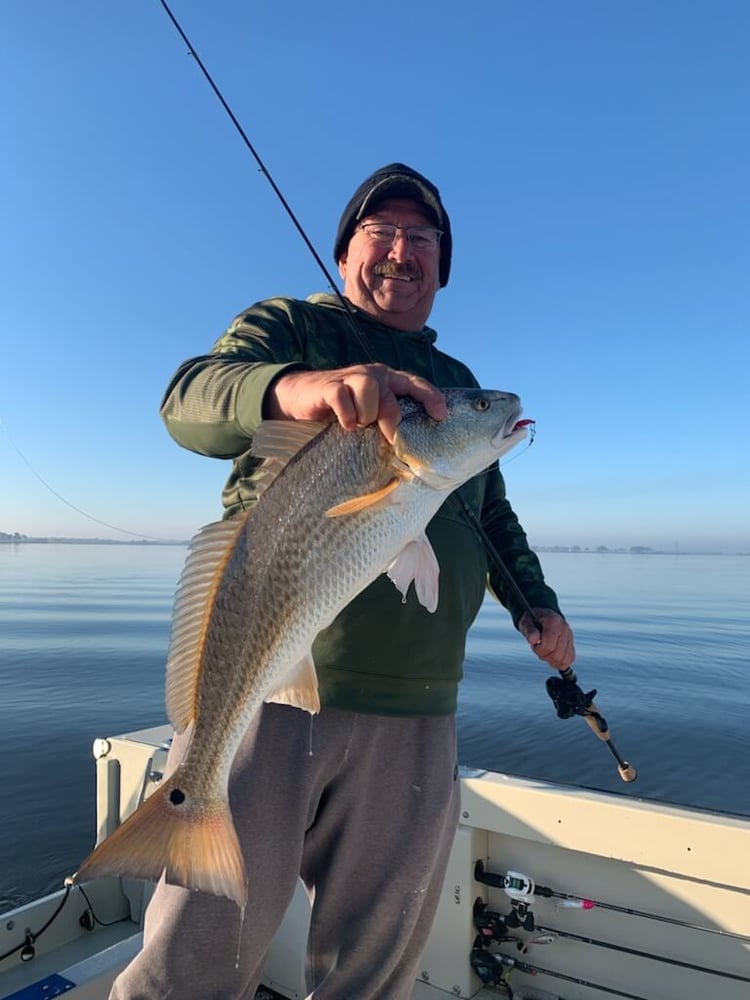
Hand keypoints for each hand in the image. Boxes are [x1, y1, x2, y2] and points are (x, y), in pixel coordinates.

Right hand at [266, 364, 446, 442]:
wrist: (300, 398)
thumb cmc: (341, 409)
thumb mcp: (368, 413)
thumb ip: (386, 419)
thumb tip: (406, 446)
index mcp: (387, 380)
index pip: (415, 383)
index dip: (430, 397)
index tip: (440, 415)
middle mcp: (372, 374)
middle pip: (390, 395)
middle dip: (389, 419)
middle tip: (385, 436)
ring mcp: (350, 377)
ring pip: (368, 390)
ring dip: (365, 414)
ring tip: (357, 425)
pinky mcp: (329, 386)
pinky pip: (343, 398)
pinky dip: (346, 415)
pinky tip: (343, 423)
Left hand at [518, 608, 575, 670]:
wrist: (541, 616)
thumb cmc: (532, 620)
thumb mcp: (526, 623)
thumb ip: (529, 631)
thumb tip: (533, 640)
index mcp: (554, 622)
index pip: (549, 646)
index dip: (539, 650)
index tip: (533, 645)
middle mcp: (565, 629)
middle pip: (557, 655)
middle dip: (544, 656)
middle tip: (538, 648)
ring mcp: (570, 636)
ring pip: (565, 660)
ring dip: (552, 661)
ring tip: (544, 652)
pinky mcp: (571, 643)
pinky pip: (570, 659)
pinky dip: (560, 662)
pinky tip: (551, 657)